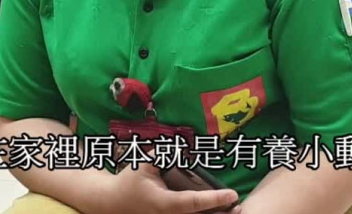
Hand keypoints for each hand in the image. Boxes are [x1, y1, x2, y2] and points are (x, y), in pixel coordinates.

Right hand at [99, 161, 239, 213]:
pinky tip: (220, 213)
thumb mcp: (144, 162)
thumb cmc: (130, 180)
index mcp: (163, 203)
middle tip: (239, 206)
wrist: (112, 203)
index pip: (192, 203)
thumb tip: (183, 145)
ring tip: (235, 210)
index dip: (213, 200)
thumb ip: (164, 153)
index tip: (231, 194)